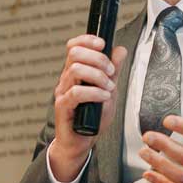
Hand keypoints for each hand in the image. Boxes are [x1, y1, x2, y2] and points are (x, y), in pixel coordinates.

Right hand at [48, 34, 127, 181]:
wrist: (81, 142)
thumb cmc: (93, 117)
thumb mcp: (108, 90)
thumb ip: (114, 71)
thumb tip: (120, 50)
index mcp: (75, 72)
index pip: (74, 46)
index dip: (87, 40)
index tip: (103, 44)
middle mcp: (66, 79)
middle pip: (75, 53)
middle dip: (98, 58)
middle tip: (111, 72)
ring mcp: (63, 92)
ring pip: (76, 69)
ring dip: (98, 76)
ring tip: (109, 88)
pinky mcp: (62, 106)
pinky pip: (76, 92)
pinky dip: (94, 92)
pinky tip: (104, 97)